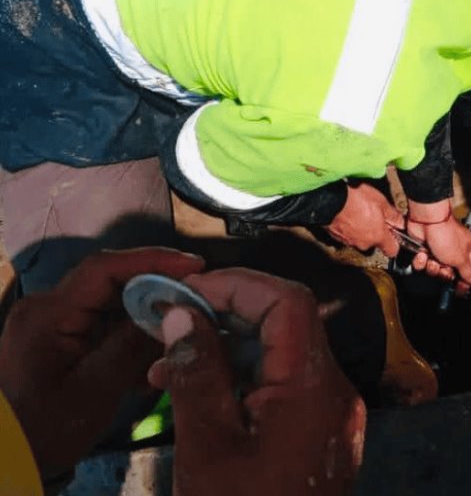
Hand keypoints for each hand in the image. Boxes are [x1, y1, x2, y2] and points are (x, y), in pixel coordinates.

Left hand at [0, 248, 203, 479]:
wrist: (9, 462)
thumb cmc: (46, 428)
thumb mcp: (95, 389)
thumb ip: (133, 345)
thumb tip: (177, 311)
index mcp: (48, 313)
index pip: (104, 268)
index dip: (152, 261)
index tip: (194, 266)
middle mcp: (49, 308)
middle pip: (113, 283)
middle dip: (157, 292)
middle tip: (199, 302)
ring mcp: (55, 323)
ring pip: (114, 304)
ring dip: (148, 319)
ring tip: (179, 336)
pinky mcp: (64, 338)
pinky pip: (106, 325)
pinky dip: (133, 337)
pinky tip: (152, 360)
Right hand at [149, 269, 365, 495]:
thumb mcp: (207, 445)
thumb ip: (197, 373)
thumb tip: (183, 314)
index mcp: (312, 385)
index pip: (288, 302)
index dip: (238, 285)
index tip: (188, 294)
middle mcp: (334, 390)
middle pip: (288, 323)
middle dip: (227, 314)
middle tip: (170, 323)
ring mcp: (331, 412)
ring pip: (283, 355)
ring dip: (229, 350)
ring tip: (165, 367)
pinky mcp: (322, 432)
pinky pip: (286, 386)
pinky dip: (245, 379)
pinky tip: (198, 393)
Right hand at [328, 182, 401, 256]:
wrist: (329, 199)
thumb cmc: (356, 199)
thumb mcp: (381, 202)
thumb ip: (393, 215)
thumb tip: (401, 222)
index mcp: (377, 237)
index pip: (392, 251)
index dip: (394, 242)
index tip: (393, 233)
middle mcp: (364, 244)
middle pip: (374, 243)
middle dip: (376, 232)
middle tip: (374, 216)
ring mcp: (349, 242)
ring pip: (360, 239)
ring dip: (362, 229)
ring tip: (359, 213)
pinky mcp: (337, 238)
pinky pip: (348, 235)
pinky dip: (349, 228)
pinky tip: (349, 215)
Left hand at [406, 201, 470, 286]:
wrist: (425, 221)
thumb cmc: (445, 232)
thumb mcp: (460, 258)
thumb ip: (469, 272)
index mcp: (467, 251)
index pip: (468, 272)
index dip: (463, 281)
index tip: (460, 289)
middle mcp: (453, 250)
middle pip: (449, 273)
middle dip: (443, 272)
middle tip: (443, 266)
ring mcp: (438, 250)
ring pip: (434, 270)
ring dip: (431, 266)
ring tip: (432, 258)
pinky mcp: (425, 249)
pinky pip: (422, 264)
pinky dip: (420, 261)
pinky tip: (423, 254)